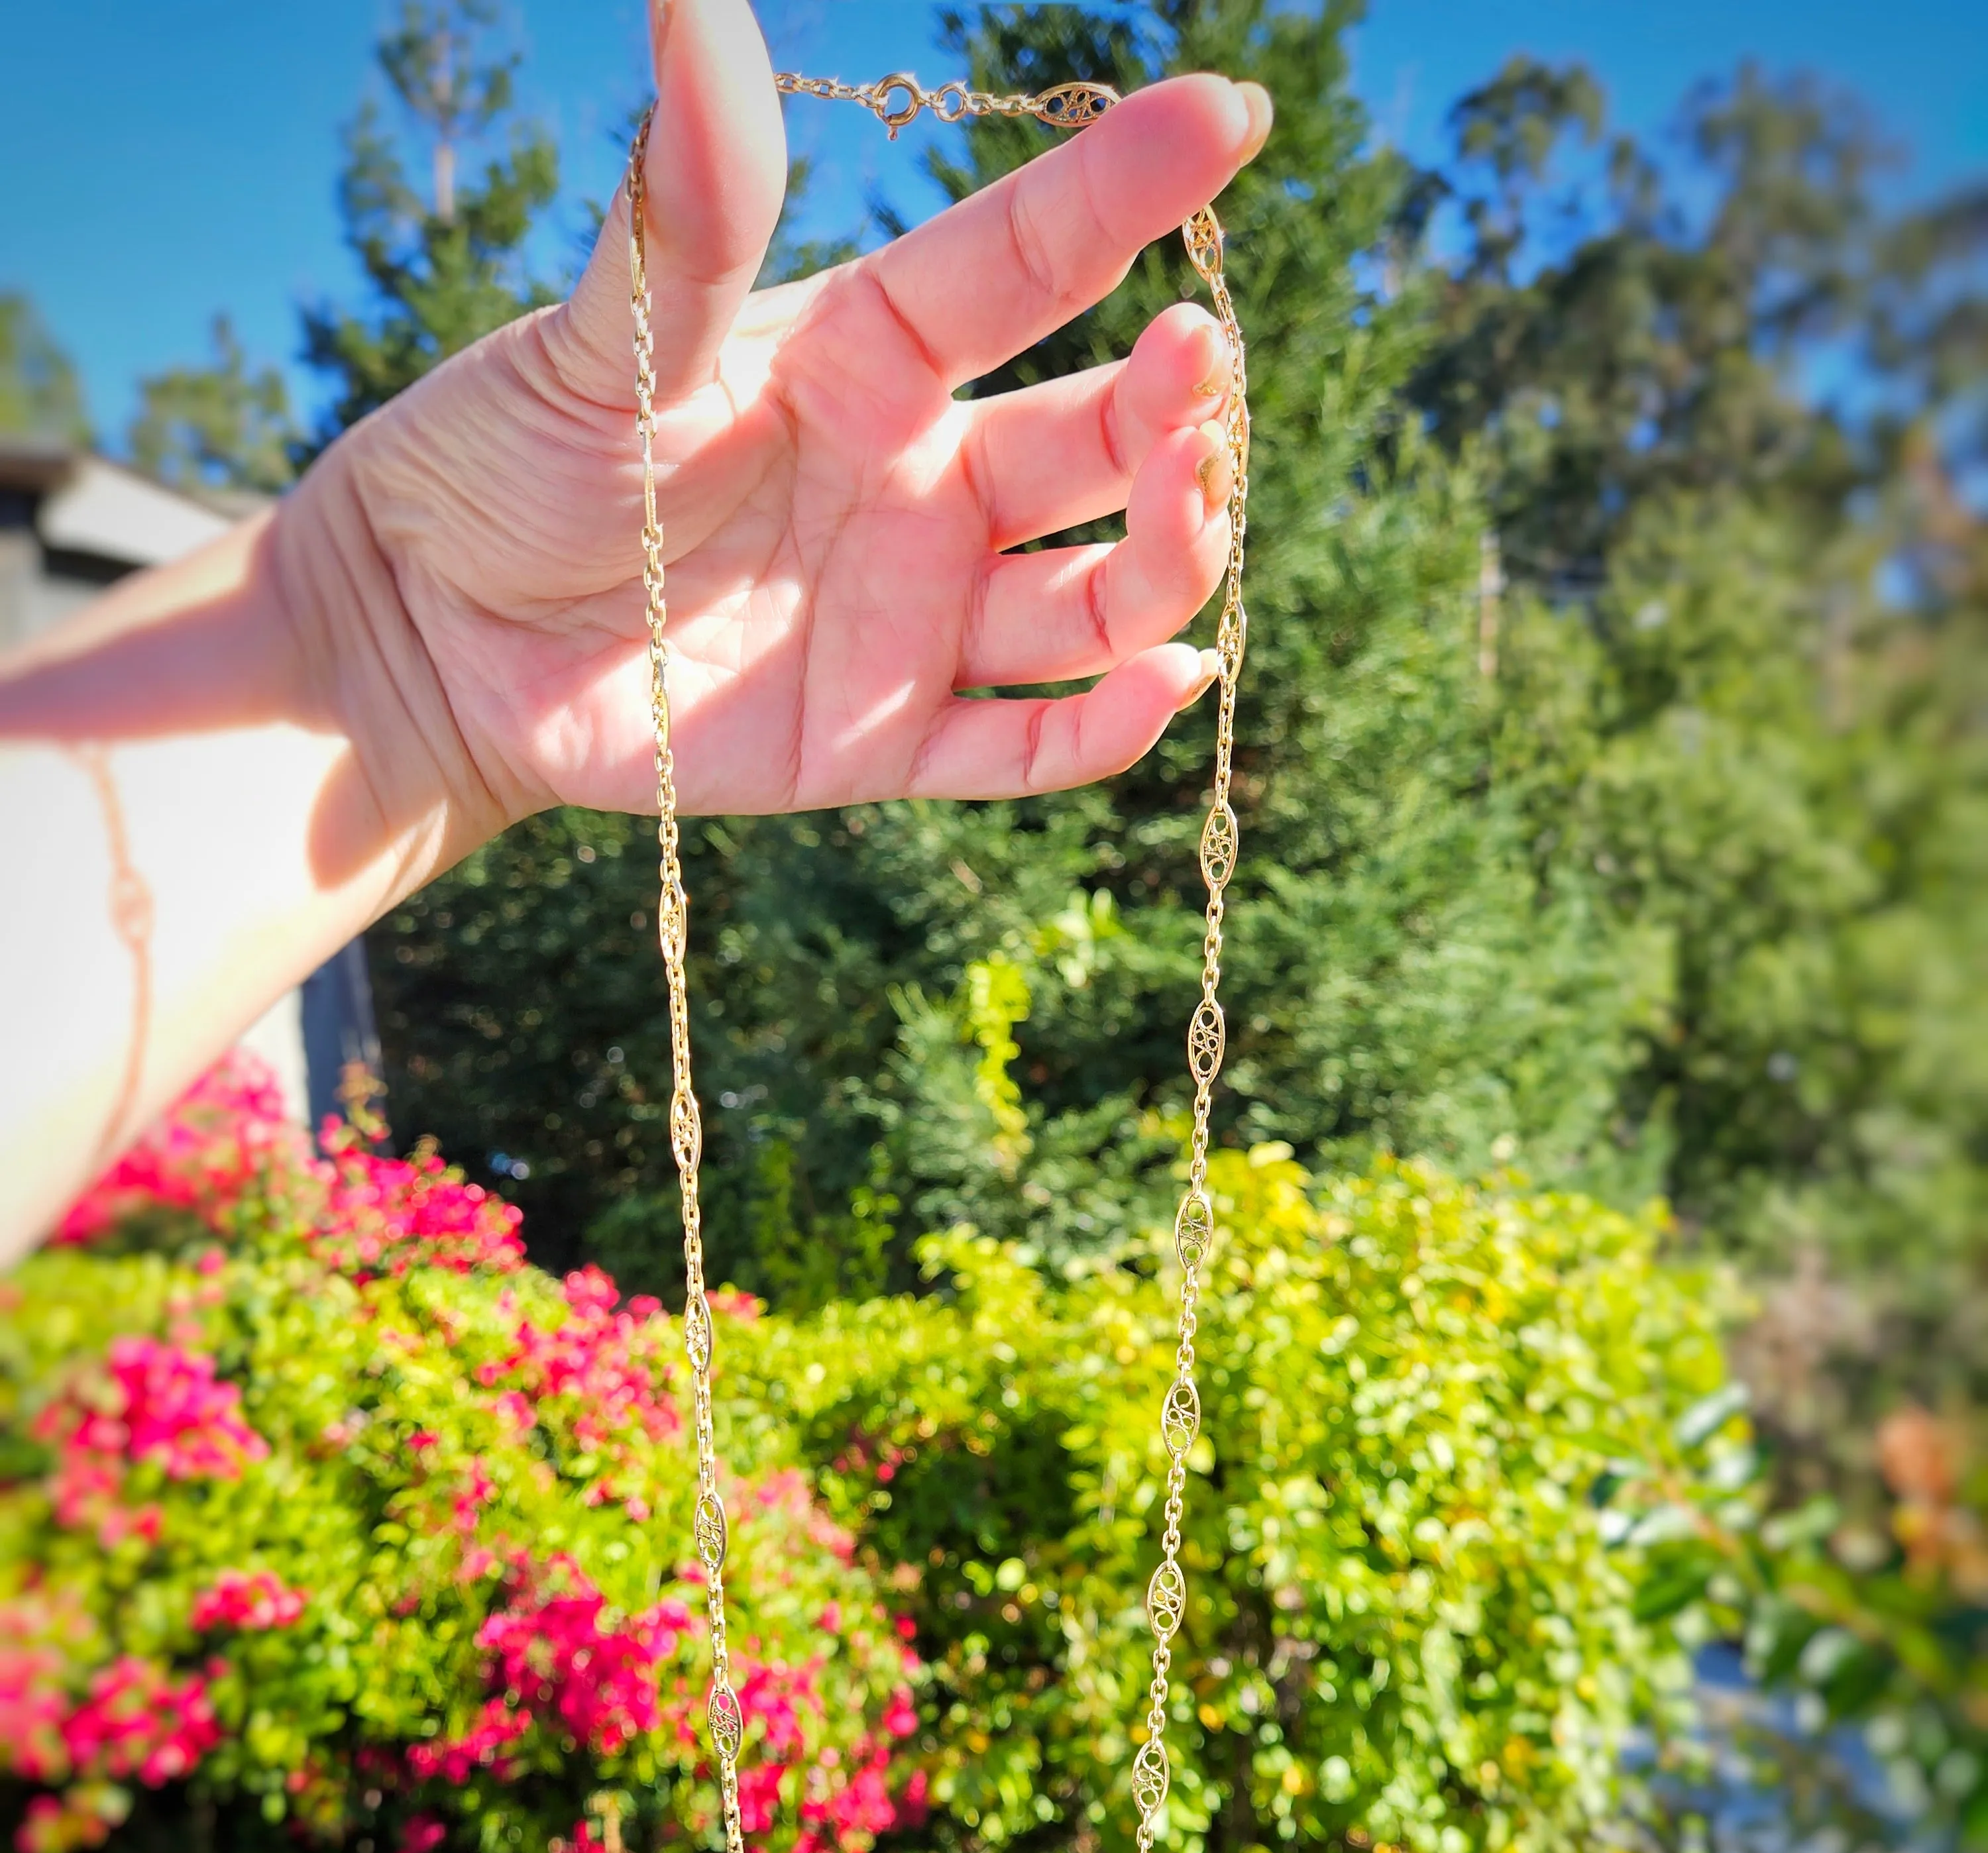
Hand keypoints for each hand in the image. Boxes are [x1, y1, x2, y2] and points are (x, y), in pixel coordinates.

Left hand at [280, 0, 1270, 838]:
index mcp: (868, 358)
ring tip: (1196, 512)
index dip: (1125, 192)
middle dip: (1175, 413)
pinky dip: (1106, 731)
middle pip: (1100, 446)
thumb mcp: (603, 329)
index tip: (1229, 114)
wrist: (433, 634)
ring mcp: (912, 616)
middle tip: (1197, 373)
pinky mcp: (881, 742)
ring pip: (1093, 599)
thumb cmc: (505, 457)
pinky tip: (1171, 681)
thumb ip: (683, 204)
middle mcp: (920, 481)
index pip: (1023, 267)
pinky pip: (1022, 748)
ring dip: (1166, 558)